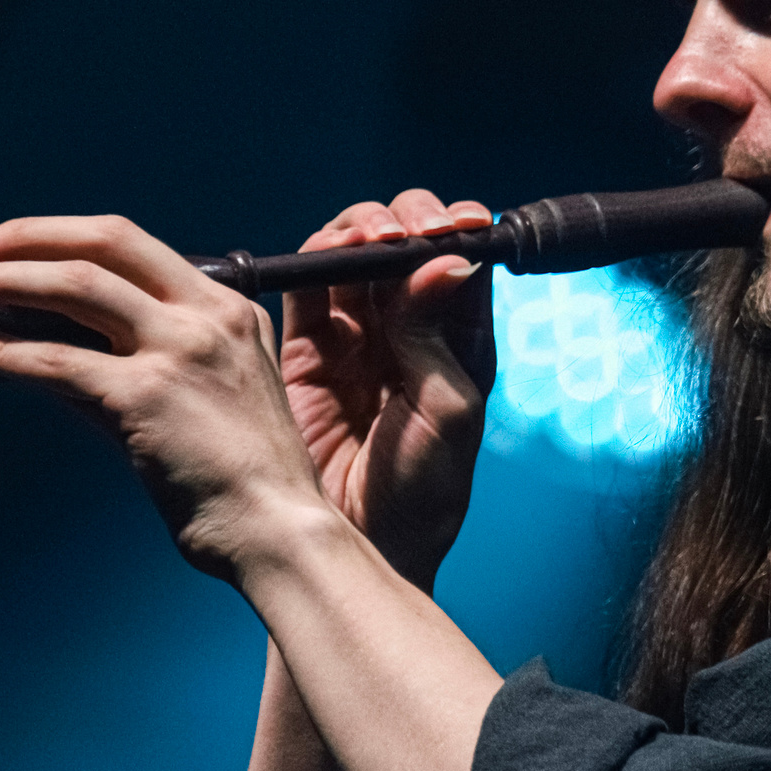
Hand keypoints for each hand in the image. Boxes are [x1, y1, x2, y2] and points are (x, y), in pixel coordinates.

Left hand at [0, 214, 334, 581]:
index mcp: (226, 308)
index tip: (8, 241)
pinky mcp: (146, 395)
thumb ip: (131, 361)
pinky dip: (1, 350)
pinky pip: (55, 360)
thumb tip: (43, 343)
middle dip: (22, 237)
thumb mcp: (201, 395)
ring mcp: (179, 350)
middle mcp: (206, 314)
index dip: (58, 234)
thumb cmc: (241, 478)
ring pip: (73, 285)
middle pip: (102, 242)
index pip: (130, 243)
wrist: (276, 530)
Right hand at [281, 190, 494, 588]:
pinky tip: (336, 249)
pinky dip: (319, 257)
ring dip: (365, 231)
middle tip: (413, 230)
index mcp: (459, 341)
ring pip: (356, 254)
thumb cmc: (421, 496)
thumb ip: (436, 335)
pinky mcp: (306, 349)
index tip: (463, 224)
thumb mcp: (449, 413)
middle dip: (410, 221)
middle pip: (406, 245)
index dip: (460, 231)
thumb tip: (445, 261)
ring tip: (373, 238)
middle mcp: (407, 329)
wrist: (363, 549)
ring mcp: (355, 336)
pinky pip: (309, 286)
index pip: (460, 261)